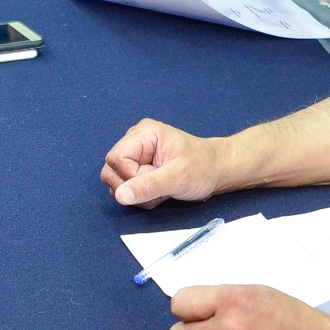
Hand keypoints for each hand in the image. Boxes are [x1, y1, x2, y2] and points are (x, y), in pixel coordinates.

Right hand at [101, 116, 228, 207]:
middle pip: (112, 169)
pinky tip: (158, 192)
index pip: (116, 158)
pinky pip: (126, 186)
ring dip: (137, 194)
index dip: (131, 176)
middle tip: (158, 187)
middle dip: (132, 186)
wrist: (217, 171)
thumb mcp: (177, 178)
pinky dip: (141, 195)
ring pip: (117, 180)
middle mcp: (135, 140)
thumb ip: (148, 186)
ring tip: (161, 190)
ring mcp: (135, 154)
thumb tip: (120, 195)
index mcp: (143, 133)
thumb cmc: (202, 168)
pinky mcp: (137, 167)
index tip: (155, 180)